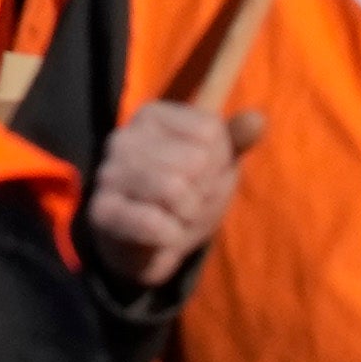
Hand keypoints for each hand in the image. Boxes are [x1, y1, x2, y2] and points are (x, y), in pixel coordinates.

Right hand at [84, 94, 262, 291]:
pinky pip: (154, 223)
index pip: (210, 131)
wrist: (148, 245)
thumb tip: (257, 119)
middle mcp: (124, 137)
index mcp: (153, 116)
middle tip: (190, 204)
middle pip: (196, 161)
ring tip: (177, 219)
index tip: (203, 176)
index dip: (219, 163)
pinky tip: (163, 236)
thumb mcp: (216, 165)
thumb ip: (235, 140)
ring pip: (174, 189)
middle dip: (204, 193)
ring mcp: (109, 174)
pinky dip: (171, 236)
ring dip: (188, 216)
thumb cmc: (185, 196)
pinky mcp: (103, 211)